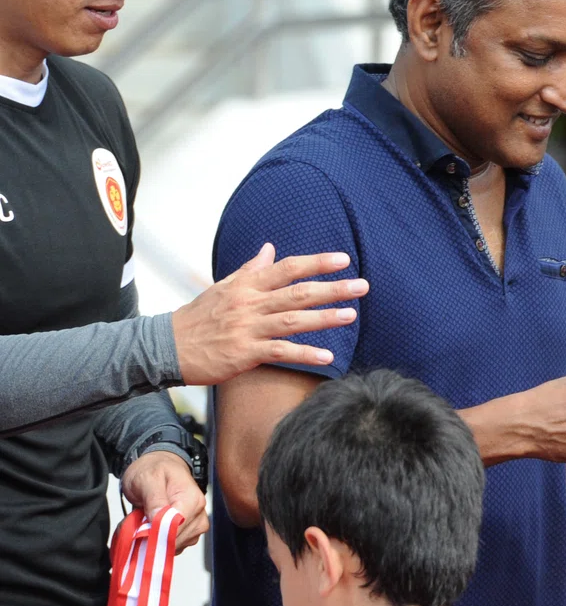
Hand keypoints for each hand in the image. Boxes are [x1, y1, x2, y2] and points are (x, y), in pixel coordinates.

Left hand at [121, 450, 208, 550]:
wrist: (159, 466)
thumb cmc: (154, 470)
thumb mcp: (147, 478)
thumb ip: (154, 498)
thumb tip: (158, 518)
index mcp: (192, 499)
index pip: (177, 527)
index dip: (155, 533)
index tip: (138, 531)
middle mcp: (199, 514)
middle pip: (175, 540)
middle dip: (152, 537)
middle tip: (136, 524)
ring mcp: (196, 525)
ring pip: (174, 546)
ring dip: (154, 540)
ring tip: (143, 523)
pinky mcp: (189, 533)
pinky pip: (174, 546)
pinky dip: (159, 542)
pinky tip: (151, 528)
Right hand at [170, 244, 367, 385]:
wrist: (164, 346)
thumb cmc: (197, 317)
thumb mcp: (222, 286)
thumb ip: (250, 269)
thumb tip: (270, 248)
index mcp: (246, 285)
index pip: (287, 268)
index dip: (316, 263)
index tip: (343, 260)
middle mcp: (250, 304)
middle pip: (297, 292)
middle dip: (332, 288)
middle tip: (362, 286)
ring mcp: (248, 328)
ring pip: (293, 320)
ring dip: (324, 318)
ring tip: (351, 314)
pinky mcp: (244, 353)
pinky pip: (280, 352)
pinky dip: (304, 353)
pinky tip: (328, 357)